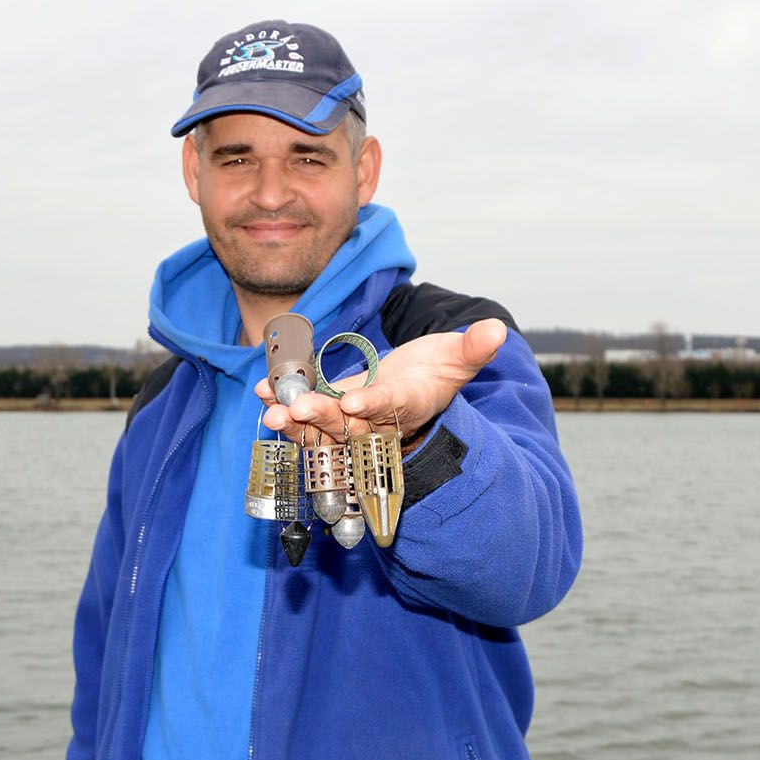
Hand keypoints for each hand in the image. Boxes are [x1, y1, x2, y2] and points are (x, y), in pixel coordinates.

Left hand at [254, 319, 506, 448]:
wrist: (418, 390)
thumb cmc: (438, 372)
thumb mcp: (457, 358)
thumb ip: (473, 347)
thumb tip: (497, 329)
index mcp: (410, 407)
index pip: (391, 409)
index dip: (373, 406)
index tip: (352, 403)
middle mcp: (379, 424)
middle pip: (349, 428)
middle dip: (321, 420)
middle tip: (295, 409)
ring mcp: (351, 424)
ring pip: (322, 430)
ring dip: (295, 422)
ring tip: (270, 409)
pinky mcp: (331, 417)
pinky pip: (305, 417)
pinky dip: (284, 406)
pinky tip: (262, 392)